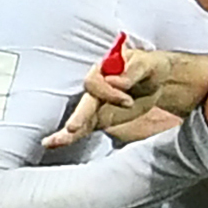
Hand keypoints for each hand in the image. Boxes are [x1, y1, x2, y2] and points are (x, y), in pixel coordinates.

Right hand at [43, 47, 175, 148]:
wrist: (155, 81)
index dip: (109, 92)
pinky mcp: (99, 118)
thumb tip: (116, 82)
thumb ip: (132, 71)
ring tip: (58, 140)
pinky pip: (83, 128)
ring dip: (69, 129)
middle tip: (74, 127)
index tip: (128, 101)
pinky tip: (52, 143)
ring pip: (81, 116)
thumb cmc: (149, 67)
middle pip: (85, 101)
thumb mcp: (147, 64)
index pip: (96, 81)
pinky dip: (68, 137)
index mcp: (104, 68)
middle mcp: (96, 86)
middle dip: (80, 115)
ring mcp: (96, 104)